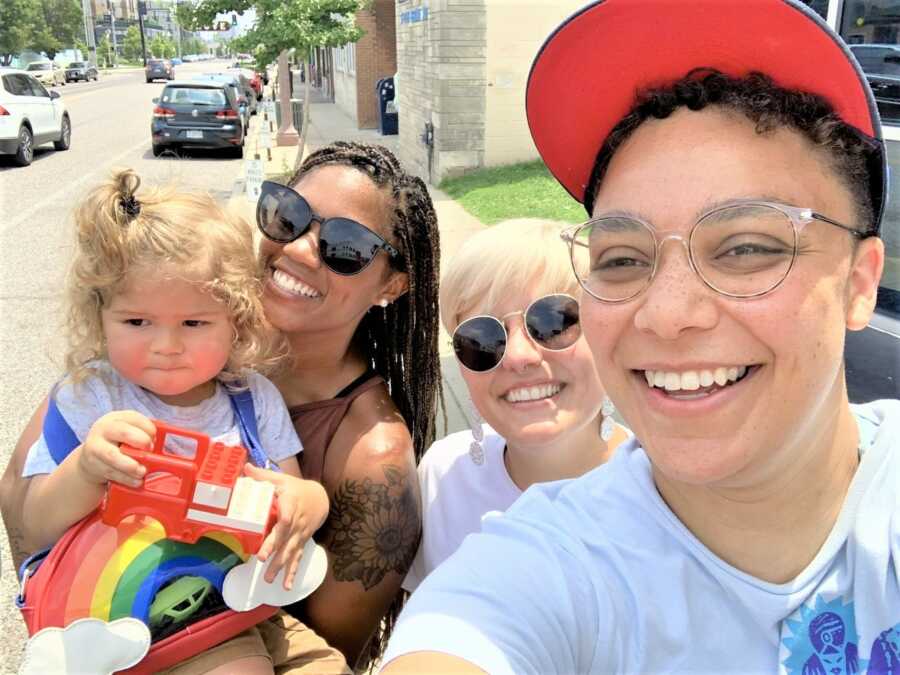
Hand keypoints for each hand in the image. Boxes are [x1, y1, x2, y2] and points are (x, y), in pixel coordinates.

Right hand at [77, 411, 153, 486]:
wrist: (91, 457)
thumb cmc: (117, 442)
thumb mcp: (128, 431)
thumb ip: (142, 434)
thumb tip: (157, 444)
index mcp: (116, 418)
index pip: (135, 419)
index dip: (149, 430)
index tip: (155, 440)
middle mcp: (104, 429)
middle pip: (124, 433)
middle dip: (141, 442)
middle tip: (150, 451)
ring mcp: (95, 447)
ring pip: (114, 456)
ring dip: (132, 466)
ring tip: (143, 471)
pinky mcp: (93, 465)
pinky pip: (112, 472)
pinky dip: (127, 479)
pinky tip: (137, 481)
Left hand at [243, 464, 328, 589]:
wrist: (319, 498)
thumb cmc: (295, 488)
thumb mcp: (281, 478)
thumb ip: (262, 475)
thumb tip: (244, 468)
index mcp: (291, 503)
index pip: (287, 513)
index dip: (283, 520)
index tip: (278, 525)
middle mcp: (296, 521)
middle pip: (286, 537)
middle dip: (275, 549)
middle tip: (262, 560)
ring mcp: (300, 534)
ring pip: (291, 551)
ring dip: (281, 566)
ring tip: (269, 579)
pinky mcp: (301, 543)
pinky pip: (297, 559)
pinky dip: (292, 573)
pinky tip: (286, 586)